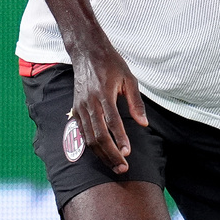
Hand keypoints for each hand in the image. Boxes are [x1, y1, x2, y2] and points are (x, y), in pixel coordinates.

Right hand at [71, 44, 147, 174]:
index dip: (120, 139)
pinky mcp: (75, 109)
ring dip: (101, 154)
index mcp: (104, 93)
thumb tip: (144, 123)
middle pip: (99, 135)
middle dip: (111, 154)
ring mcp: (80, 107)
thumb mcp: (129, 78)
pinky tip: (101, 154)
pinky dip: (91, 146)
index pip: (112, 122)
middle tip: (123, 167)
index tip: (128, 152)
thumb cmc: (111, 63)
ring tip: (115, 165)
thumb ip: (135, 102)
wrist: (87, 51)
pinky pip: (82, 133)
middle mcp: (90, 102)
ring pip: (89, 138)